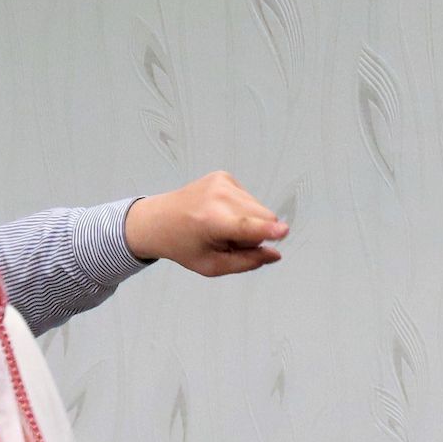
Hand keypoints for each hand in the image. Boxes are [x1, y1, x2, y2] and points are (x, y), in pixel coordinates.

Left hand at [123, 171, 287, 276]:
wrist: (158, 220)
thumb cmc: (184, 246)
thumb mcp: (211, 265)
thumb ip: (245, 262)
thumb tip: (275, 254)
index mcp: (210, 221)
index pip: (245, 227)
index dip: (267, 231)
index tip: (284, 232)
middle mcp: (217, 196)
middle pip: (264, 217)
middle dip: (257, 233)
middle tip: (229, 241)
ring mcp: (222, 182)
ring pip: (260, 208)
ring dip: (249, 222)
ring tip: (221, 227)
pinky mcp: (224, 175)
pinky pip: (249, 198)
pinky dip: (240, 210)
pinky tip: (219, 214)